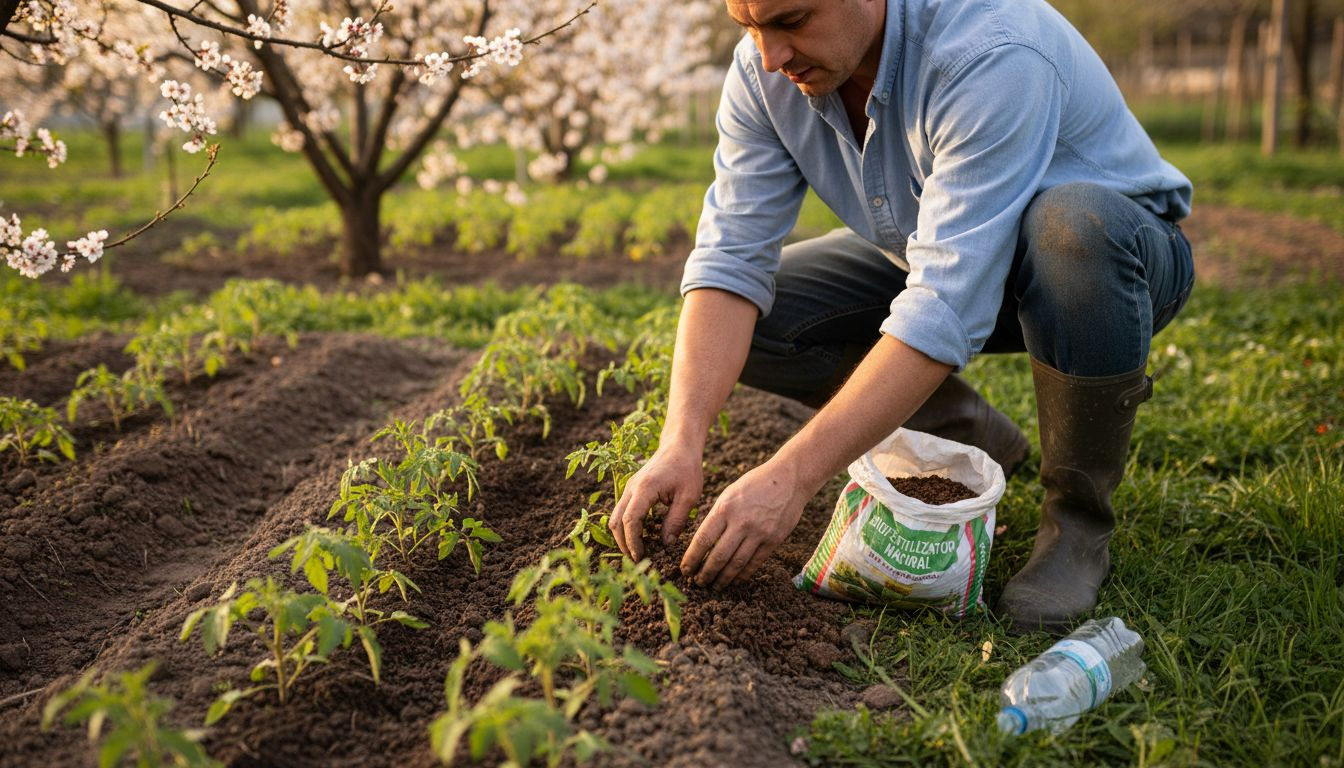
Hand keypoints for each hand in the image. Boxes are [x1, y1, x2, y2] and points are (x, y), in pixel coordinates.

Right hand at [609, 444, 704, 560]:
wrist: (679, 446)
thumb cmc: (686, 468)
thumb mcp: (688, 497)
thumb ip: (676, 521)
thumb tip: (666, 545)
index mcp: (644, 489)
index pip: (630, 520)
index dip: (633, 542)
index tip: (641, 556)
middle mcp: (631, 488)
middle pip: (616, 521)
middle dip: (623, 543)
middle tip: (637, 560)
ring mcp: (629, 488)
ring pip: (615, 516)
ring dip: (623, 535)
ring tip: (638, 551)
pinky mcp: (631, 489)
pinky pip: (622, 511)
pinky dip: (626, 526)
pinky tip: (642, 536)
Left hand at [681, 458, 807, 588]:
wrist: (788, 479)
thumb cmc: (755, 484)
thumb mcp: (729, 494)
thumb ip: (717, 516)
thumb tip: (703, 542)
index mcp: (725, 508)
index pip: (703, 539)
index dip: (692, 558)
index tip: (685, 569)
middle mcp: (741, 522)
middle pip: (718, 556)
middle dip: (705, 573)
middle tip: (697, 583)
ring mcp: (759, 532)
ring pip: (737, 563)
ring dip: (723, 578)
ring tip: (714, 586)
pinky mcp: (774, 540)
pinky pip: (755, 562)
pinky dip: (743, 574)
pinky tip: (734, 581)